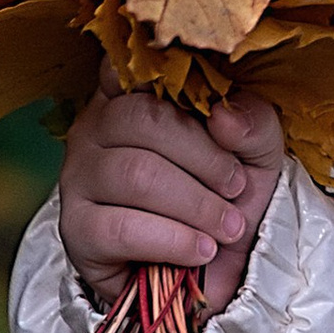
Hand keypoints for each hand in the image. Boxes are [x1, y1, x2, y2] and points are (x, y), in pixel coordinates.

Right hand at [59, 65, 286, 312]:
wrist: (215, 268)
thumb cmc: (227, 195)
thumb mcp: (256, 151)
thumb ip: (252, 123)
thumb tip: (225, 117)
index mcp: (133, 95)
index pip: (129, 65)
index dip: (163, 75)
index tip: (207, 103)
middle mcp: (96, 128)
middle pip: (142, 119)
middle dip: (204, 159)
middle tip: (236, 189)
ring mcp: (78, 177)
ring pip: (135, 174)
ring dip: (195, 205)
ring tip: (227, 227)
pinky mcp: (77, 229)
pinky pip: (119, 227)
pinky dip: (171, 240)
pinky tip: (200, 250)